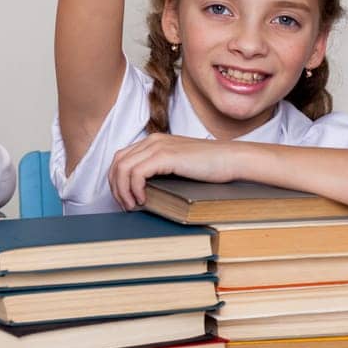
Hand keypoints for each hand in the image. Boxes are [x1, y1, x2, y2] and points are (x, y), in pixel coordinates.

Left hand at [108, 134, 243, 209]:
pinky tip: (142, 200)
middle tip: (125, 206)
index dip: (117, 180)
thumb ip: (160, 172)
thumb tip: (143, 193)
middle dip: (116, 186)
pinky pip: (136, 172)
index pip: (122, 158)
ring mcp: (158, 147)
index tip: (124, 199)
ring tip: (132, 206)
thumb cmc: (210, 167)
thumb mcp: (178, 167)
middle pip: (117, 162)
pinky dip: (134, 188)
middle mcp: (152, 141)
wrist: (231, 159)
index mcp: (153, 142)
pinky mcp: (165, 156)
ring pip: (123, 168)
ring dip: (122, 190)